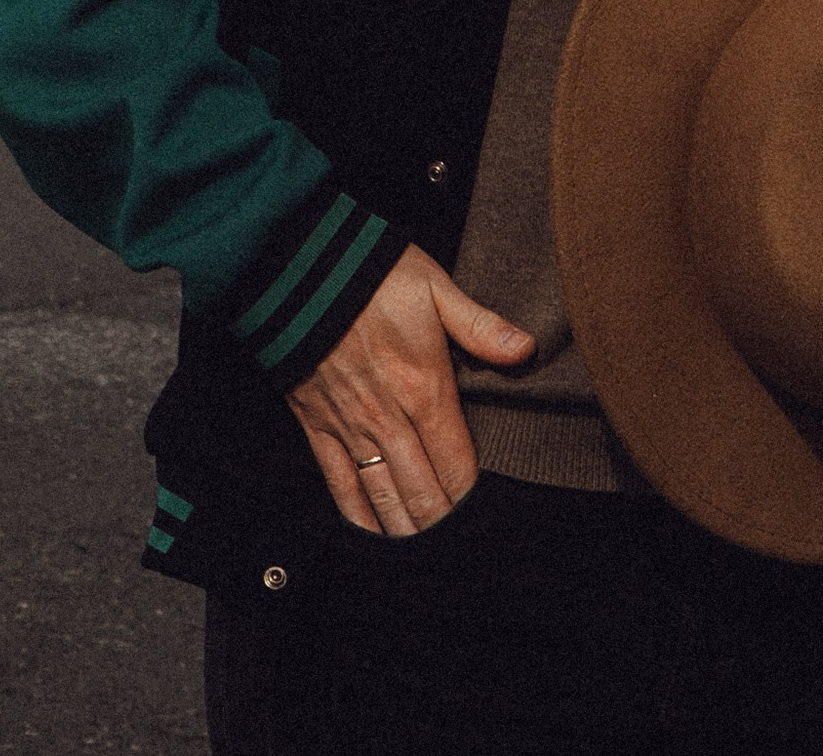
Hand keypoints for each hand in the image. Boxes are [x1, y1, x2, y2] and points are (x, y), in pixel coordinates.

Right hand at [286, 247, 533, 536]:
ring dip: (406, 532)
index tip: (487, 524)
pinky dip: (358, 517)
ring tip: (425, 556)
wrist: (296, 266)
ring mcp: (351, 427)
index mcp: (425, 388)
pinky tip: (372, 537)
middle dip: (444, 527)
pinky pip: (340, 485)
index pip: (457, 466)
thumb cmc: (369, 271)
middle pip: (424, 494)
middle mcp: (390, 418)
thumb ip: (479, 324)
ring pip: (385, 498)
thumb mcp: (433, 285)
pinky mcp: (317, 426)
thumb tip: (525, 350)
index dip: (472, 501)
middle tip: (461, 553)